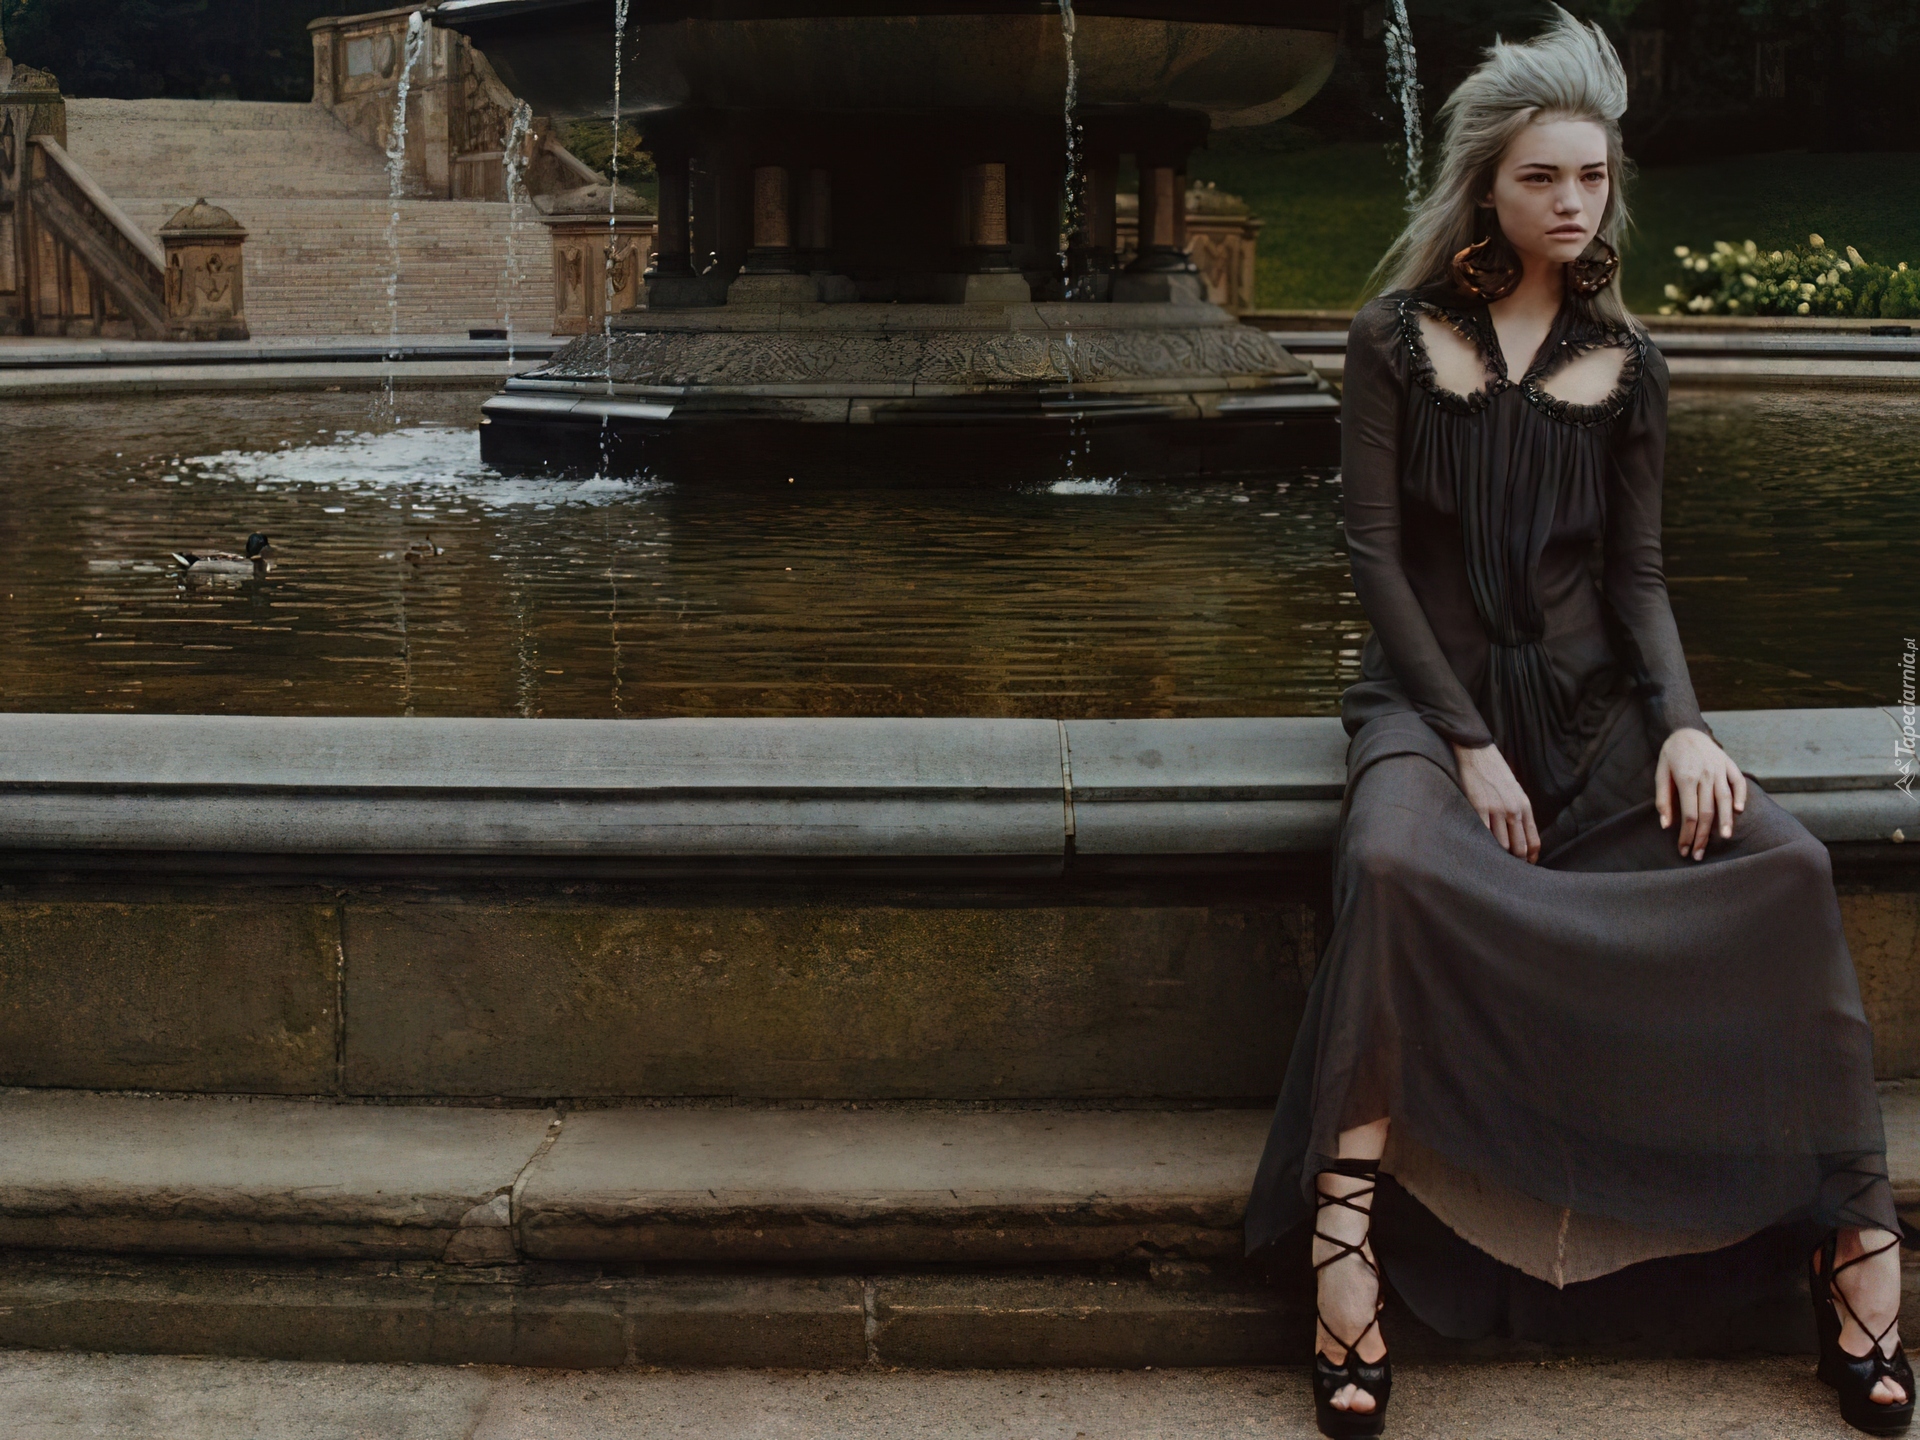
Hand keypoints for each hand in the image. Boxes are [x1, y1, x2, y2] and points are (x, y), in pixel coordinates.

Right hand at [1451, 741, 1538, 862]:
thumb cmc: (1496, 771)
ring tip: (1494, 864)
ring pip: (1500, 844)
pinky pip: (1483, 833)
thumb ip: (1519, 811)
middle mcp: (1513, 810)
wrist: (1478, 752)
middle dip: (1515, 862)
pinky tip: (1480, 850)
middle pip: (1518, 847)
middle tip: (1510, 871)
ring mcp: (1495, 809)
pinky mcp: (1478, 807)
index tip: (1526, 865)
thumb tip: (1519, 833)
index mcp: (1524, 806)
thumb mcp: (1515, 790)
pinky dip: (1483, 845)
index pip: (1533, 841)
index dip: (1531, 858)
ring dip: (1498, 857)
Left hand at [1656, 726, 1746, 859]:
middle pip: (1707, 812)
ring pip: (1725, 800)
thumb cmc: (1671, 755)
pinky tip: (1739, 811)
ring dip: (1725, 821)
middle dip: (1703, 836)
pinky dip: (1741, 796)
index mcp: (1686, 780)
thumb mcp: (1660, 774)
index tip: (1684, 850)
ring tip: (1723, 838)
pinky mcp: (1729, 765)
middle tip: (1699, 854)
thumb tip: (1666, 826)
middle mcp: (1706, 776)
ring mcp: (1720, 770)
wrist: (1686, 729)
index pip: (1689, 815)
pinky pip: (1738, 783)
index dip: (1687, 835)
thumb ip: (1663, 800)